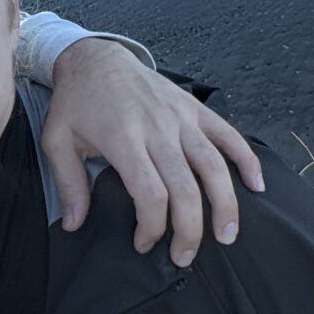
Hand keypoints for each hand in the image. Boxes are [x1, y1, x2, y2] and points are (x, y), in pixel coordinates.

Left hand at [44, 40, 263, 261]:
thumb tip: (73, 225)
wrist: (96, 57)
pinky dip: (246, 160)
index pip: (150, 193)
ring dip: (225, 204)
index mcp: (124, 139)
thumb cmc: (76, 102)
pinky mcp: (195, 109)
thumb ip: (68, 184)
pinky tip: (257, 186)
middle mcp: (158, 129)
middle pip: (186, 187)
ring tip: (228, 236)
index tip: (144, 244)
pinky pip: (229, 135)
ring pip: (214, 165)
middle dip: (190, 230)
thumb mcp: (57, 140)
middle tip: (185, 257)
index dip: (152, 227)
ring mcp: (181, 118)